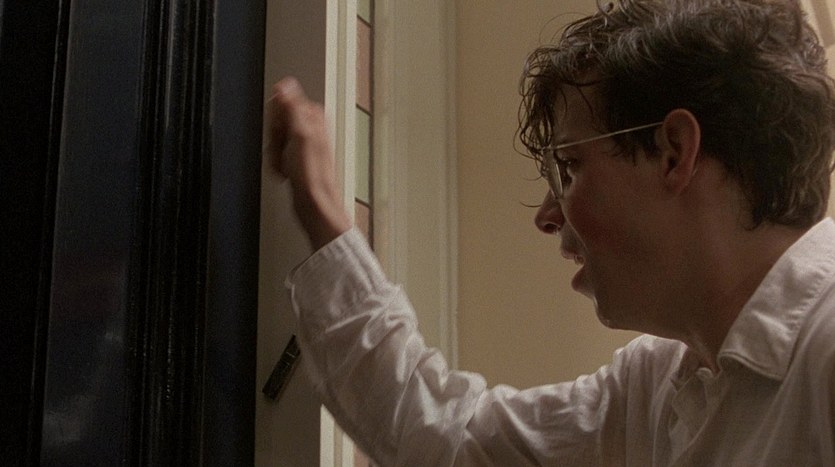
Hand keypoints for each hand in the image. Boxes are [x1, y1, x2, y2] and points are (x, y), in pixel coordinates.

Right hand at [266, 77, 351, 249]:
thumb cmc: (310, 174)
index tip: (281, 133)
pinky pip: (276, 153)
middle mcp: (310, 126)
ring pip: (273, 138)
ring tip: (286, 165)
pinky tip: (285, 172)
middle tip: (284, 152)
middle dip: (274, 138)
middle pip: (275, 121)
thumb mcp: (299, 134)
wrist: (314, 203)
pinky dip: (276, 164)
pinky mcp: (296, 157)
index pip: (280, 103)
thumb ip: (292, 107)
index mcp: (313, 115)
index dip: (275, 120)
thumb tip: (284, 84)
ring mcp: (303, 142)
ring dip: (275, 154)